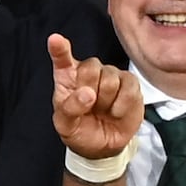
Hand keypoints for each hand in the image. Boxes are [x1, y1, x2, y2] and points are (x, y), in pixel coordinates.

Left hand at [45, 30, 137, 167]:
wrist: (103, 146)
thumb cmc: (80, 130)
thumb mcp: (66, 125)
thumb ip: (70, 108)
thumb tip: (87, 94)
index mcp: (67, 78)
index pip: (62, 59)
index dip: (59, 48)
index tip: (55, 40)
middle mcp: (88, 72)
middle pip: (91, 67)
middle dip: (90, 90)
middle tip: (90, 106)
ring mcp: (110, 75)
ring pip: (110, 77)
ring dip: (106, 100)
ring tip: (102, 110)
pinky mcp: (130, 83)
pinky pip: (128, 86)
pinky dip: (122, 104)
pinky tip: (116, 111)